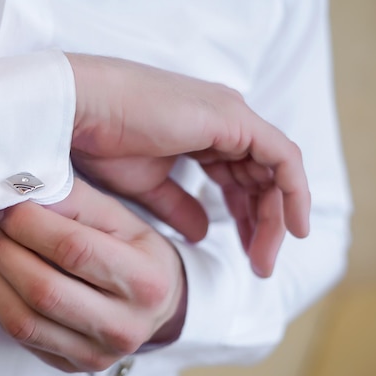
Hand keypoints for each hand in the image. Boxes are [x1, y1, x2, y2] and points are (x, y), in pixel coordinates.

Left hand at [0, 179, 185, 372]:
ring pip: (24, 321)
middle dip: (3, 250)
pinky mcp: (73, 365)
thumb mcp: (121, 217)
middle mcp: (124, 325)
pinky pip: (21, 336)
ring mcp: (97, 353)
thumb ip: (76, 201)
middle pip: (43, 289)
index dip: (29, 225)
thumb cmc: (137, 254)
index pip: (74, 250)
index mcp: (145, 280)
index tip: (6, 206)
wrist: (160, 305)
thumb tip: (24, 194)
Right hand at [67, 54, 309, 275]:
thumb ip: (179, 207)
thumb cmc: (103, 142)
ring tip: (264, 259)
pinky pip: (283, 159)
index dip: (244, 215)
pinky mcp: (233, 119)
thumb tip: (202, 234)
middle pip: (260, 177)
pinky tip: (293, 228)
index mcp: (203, 132)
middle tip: (259, 266)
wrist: (82, 110)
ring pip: (275, 172)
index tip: (244, 251)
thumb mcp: (147, 185)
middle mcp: (224, 121)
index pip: (238, 176)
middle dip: (263, 223)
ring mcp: (230, 116)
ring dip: (276, 218)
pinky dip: (294, 192)